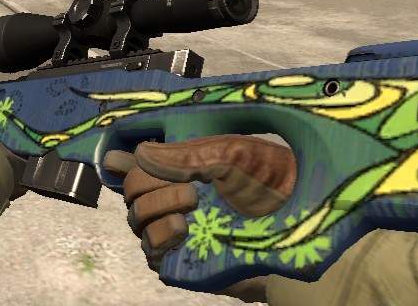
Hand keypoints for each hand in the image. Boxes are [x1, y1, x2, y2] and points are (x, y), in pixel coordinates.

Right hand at [102, 135, 297, 302]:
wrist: (300, 223)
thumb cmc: (270, 184)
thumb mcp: (229, 156)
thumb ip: (184, 154)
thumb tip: (138, 154)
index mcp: (183, 170)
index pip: (138, 165)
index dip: (123, 161)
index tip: (117, 157)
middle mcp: (174, 200)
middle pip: (132, 192)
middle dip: (148, 184)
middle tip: (188, 187)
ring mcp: (177, 233)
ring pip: (137, 221)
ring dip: (156, 208)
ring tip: (192, 206)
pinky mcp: (183, 263)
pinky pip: (151, 253)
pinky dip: (161, 237)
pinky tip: (184, 228)